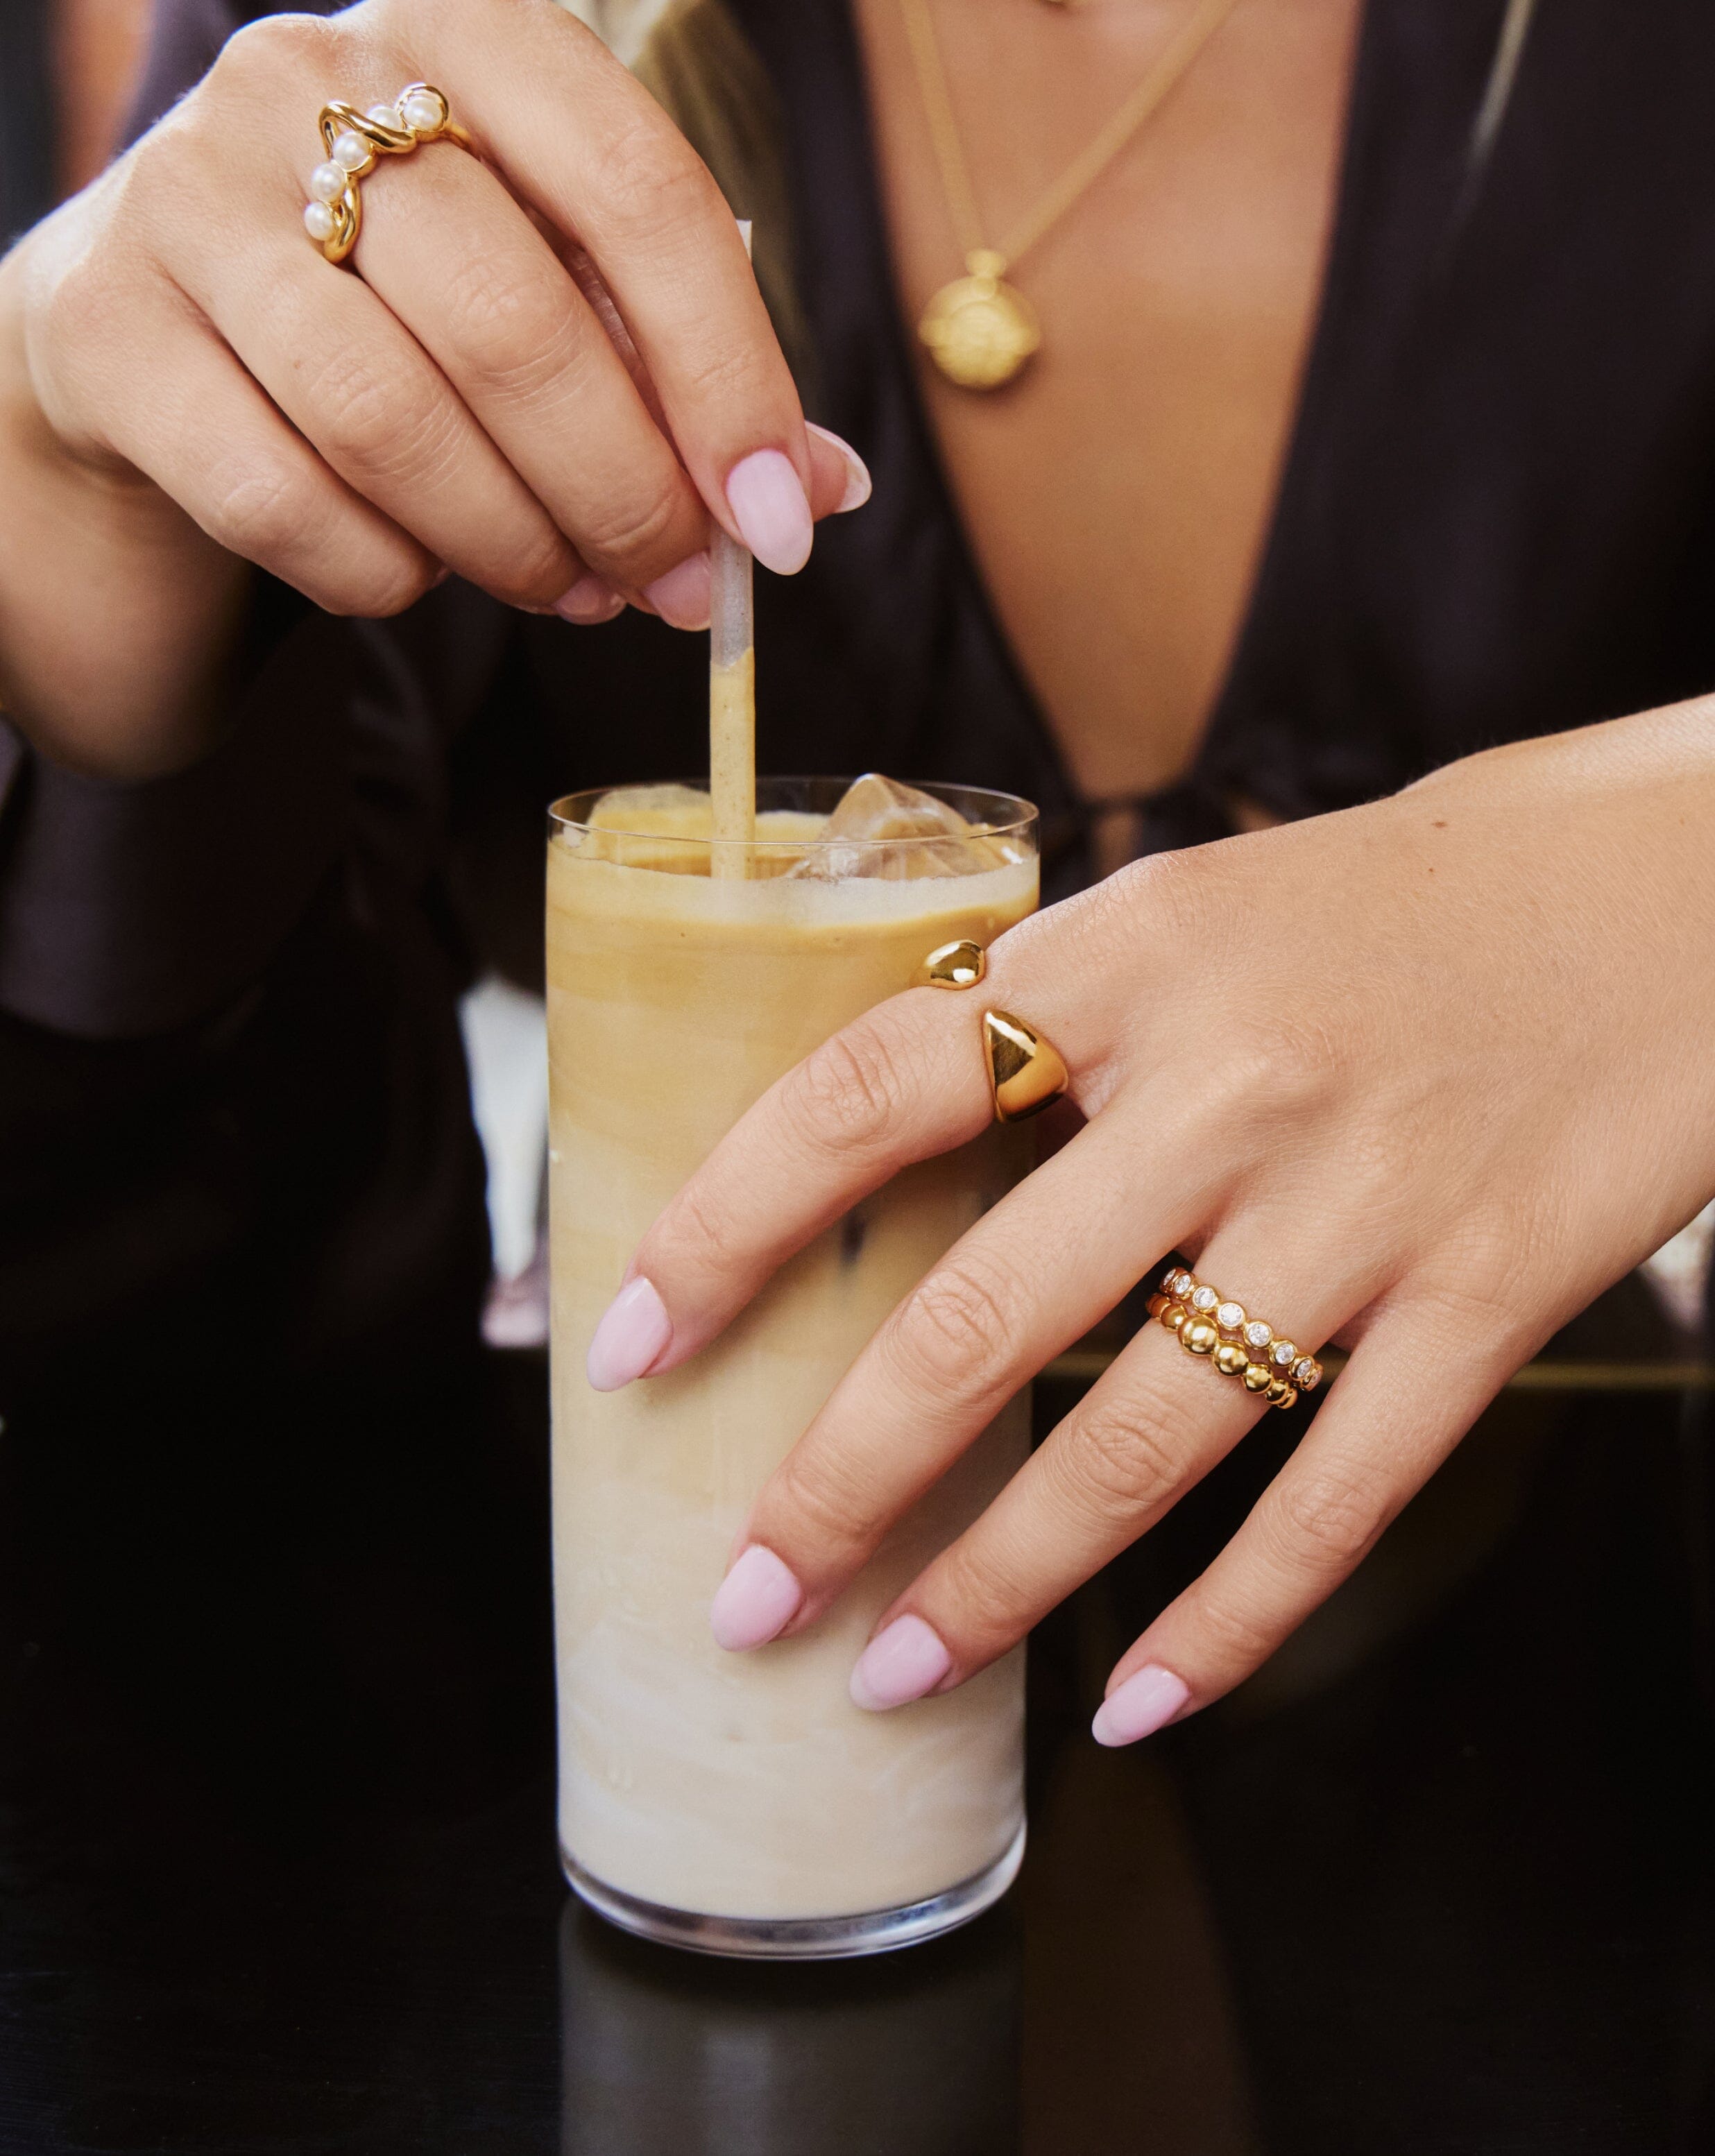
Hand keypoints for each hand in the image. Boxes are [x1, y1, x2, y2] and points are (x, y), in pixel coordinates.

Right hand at [0, 0, 864, 771]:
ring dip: (512, 547)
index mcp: (461, 33)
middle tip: (676, 589)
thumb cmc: (394, 309)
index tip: (776, 522)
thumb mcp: (550, 296)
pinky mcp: (107, 329)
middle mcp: (305, 80)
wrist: (152, 335)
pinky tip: (420, 574)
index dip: (729, 377)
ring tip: (564, 590)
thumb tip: (817, 492)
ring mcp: (184, 195)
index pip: (640, 193)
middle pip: (517, 321)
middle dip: (625, 494)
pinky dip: (382, 574)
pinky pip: (285, 500)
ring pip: (395, 422)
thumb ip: (679, 376)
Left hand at [592, 705, 1714, 1741]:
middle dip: (839, 1483)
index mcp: (1125, 960)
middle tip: (746, 1594)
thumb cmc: (1399, 904)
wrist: (1663, 893)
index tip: (629, 1339)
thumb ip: (1048, 1021)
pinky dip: (1227, 1623)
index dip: (729, 1226)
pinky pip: (1332, 1500)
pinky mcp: (1484, 1302)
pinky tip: (1139, 1700)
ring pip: (1137, 1441)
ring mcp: (1361, 1206)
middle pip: (981, 1320)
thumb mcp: (1195, 907)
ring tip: (893, 1670)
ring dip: (997, 1582)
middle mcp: (1229, 1086)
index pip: (865, 1095)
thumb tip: (880, 1158)